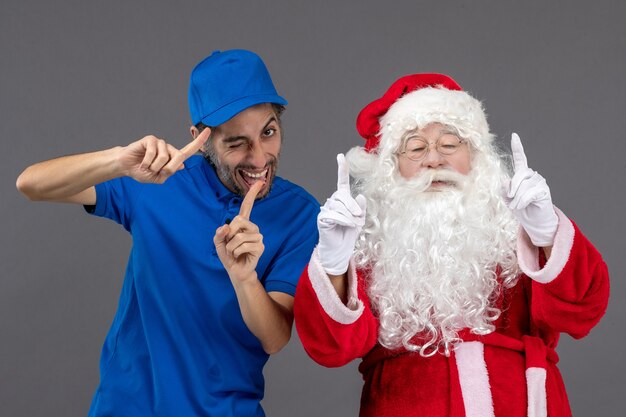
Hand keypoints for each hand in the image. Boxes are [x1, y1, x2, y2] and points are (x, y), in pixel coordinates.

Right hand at [119, 128, 210, 182]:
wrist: (127, 168)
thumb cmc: (143, 172)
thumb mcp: (158, 178)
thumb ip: (170, 172)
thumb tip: (182, 164)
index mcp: (174, 158)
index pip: (189, 149)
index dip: (199, 141)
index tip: (209, 130)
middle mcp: (169, 149)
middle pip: (179, 157)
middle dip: (168, 168)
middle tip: (156, 172)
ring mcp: (160, 143)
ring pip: (164, 157)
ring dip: (154, 167)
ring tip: (147, 166)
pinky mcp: (151, 140)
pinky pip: (153, 152)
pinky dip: (147, 162)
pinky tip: (142, 163)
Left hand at [214, 181, 264, 282]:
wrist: (236, 271)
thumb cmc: (228, 255)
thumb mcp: (218, 243)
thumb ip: (218, 234)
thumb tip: (225, 227)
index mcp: (243, 223)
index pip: (247, 206)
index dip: (252, 194)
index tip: (260, 182)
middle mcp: (252, 227)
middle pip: (239, 220)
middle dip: (229, 233)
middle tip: (229, 244)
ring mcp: (258, 237)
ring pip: (239, 236)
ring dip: (231, 247)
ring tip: (234, 252)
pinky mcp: (260, 247)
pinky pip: (243, 246)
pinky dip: (236, 252)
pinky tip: (239, 256)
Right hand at [317, 154, 366, 274]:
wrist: (340, 250)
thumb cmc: (349, 234)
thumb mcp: (360, 220)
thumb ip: (361, 208)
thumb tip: (360, 196)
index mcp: (343, 199)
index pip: (342, 181)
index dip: (342, 169)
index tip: (340, 156)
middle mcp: (333, 202)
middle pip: (342, 195)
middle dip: (352, 205)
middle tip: (358, 217)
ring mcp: (326, 209)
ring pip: (338, 205)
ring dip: (349, 216)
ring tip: (353, 224)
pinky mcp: (322, 218)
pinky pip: (333, 214)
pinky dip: (343, 220)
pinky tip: (347, 225)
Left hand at [504, 133, 557, 246]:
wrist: (534, 222)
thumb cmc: (522, 209)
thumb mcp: (508, 199)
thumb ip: (504, 190)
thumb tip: (505, 181)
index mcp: (522, 175)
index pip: (521, 158)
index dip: (518, 147)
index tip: (515, 135)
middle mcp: (532, 175)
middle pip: (518, 176)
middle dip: (511, 190)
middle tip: (511, 201)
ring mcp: (540, 182)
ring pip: (522, 186)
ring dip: (516, 199)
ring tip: (518, 206)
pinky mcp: (544, 190)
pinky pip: (529, 193)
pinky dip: (522, 201)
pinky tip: (522, 206)